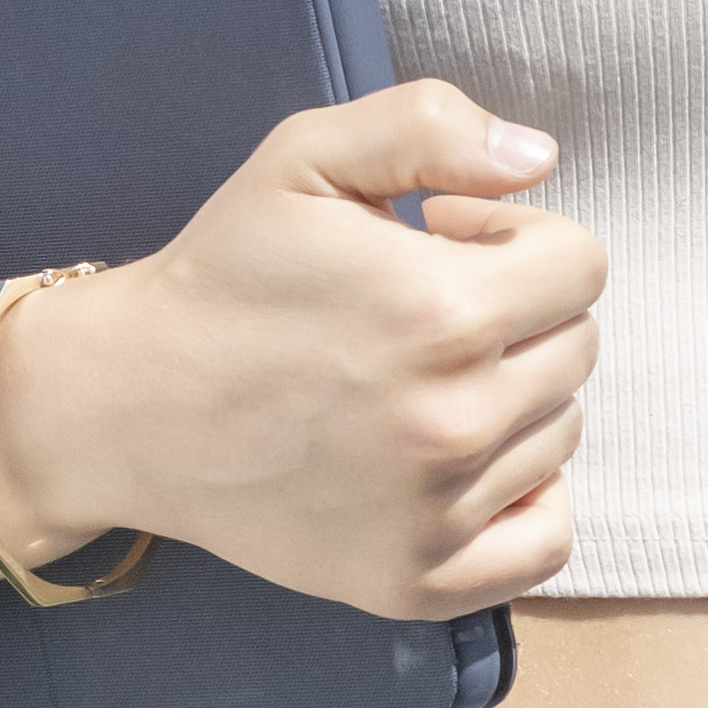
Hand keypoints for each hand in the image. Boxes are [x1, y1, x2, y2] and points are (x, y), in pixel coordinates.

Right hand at [0, 86, 603, 626]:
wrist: (128, 406)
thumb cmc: (221, 277)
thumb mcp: (305, 158)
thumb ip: (430, 127)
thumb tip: (537, 158)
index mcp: (441, 312)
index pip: (580, 267)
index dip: (517, 238)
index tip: (447, 241)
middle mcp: (453, 422)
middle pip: (576, 347)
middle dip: (516, 313)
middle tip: (424, 311)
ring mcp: (437, 514)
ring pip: (561, 432)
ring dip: (513, 396)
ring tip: (418, 379)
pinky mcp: (416, 580)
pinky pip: (545, 539)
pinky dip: (525, 498)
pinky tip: (462, 461)